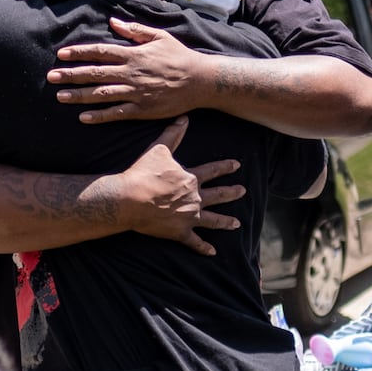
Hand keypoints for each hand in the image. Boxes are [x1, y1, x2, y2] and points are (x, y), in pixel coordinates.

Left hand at [49, 18, 204, 121]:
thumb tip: (112, 21)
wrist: (201, 80)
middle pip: (96, 73)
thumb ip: (134, 30)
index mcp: (134, 55)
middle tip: (51, 76)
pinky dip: (100, 116)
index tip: (61, 54)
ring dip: (79, 96)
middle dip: (72, 75)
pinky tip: (83, 117)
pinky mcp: (142, 109)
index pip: (101, 52)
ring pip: (102, 94)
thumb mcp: (159, 37)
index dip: (79, 53)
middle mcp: (131, 73)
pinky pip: (117, 113)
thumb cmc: (179, 56)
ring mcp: (136, 92)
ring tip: (60, 96)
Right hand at [119, 117, 244, 255]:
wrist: (129, 199)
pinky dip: (203, 247)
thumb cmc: (141, 174)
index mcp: (191, 178)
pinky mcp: (179, 232)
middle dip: (231, 193)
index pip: (213, 170)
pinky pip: (194, 242)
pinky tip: (213, 252)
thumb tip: (184, 118)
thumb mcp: (158, 150)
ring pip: (212, 220)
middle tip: (242, 191)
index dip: (226, 167)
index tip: (237, 165)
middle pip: (218, 195)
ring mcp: (189, 216)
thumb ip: (173, 135)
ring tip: (236, 224)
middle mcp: (195, 198)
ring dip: (225, 222)